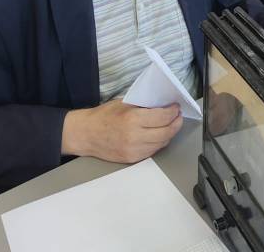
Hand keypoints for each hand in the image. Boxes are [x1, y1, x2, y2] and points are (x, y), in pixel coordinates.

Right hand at [61, 100, 181, 162]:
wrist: (85, 134)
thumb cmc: (103, 116)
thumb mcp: (124, 103)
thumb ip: (143, 105)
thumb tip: (163, 104)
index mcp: (133, 119)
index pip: (163, 117)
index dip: (173, 112)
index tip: (176, 107)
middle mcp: (135, 136)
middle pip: (166, 132)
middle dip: (176, 123)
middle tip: (178, 116)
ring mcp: (133, 150)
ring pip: (162, 143)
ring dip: (169, 133)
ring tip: (171, 125)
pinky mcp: (131, 159)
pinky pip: (153, 151)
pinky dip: (159, 142)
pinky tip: (159, 135)